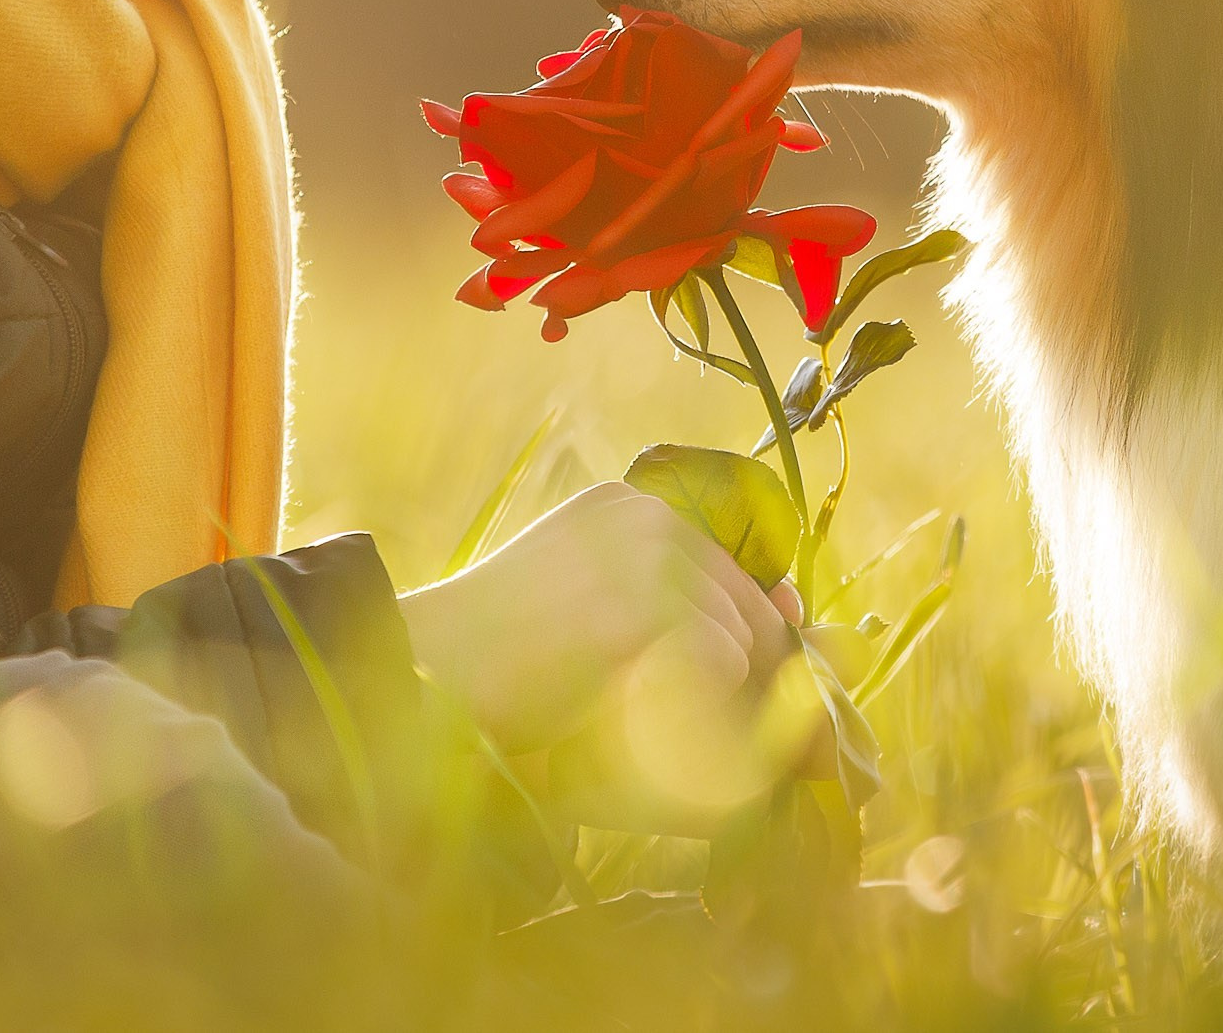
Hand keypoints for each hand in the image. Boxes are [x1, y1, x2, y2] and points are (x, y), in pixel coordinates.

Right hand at [400, 481, 795, 756]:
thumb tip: (793, 608)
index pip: (724, 565)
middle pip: (744, 602)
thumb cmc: (496, 654)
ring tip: (649, 717)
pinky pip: (723, 666)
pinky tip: (645, 717)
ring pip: (741, 640)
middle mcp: (645, 515)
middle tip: (683, 714)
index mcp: (625, 505)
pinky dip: (699, 705)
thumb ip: (668, 597)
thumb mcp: (587, 601)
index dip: (735, 627)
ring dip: (713, 694)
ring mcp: (645, 557)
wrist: (428, 672)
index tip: (718, 675)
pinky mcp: (643, 608)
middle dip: (739, 668)